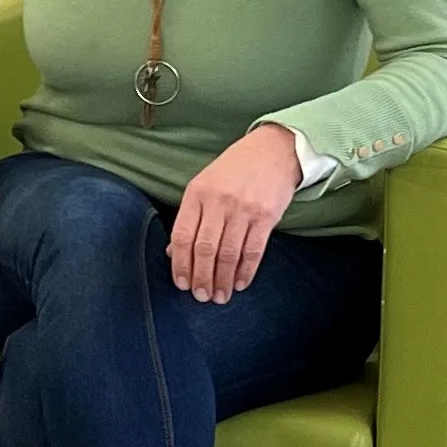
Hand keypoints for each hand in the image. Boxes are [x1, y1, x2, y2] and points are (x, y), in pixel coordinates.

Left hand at [169, 127, 306, 304]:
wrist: (272, 150)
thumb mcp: (204, 184)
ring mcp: (243, 209)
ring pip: (229, 254)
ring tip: (220, 297)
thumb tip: (174, 253)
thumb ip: (190, 217)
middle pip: (205, 249)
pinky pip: (253, 251)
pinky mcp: (266, 216)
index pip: (183, 235)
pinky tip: (240, 284)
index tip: (181, 284)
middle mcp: (219, 201)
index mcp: (197, 193)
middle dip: (201, 278)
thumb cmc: (234, 170)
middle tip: (201, 297)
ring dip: (223, 280)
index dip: (180, 264)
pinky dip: (246, 271)